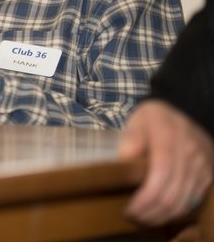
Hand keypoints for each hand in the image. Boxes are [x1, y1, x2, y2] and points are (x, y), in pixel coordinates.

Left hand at [119, 100, 213, 224]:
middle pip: (174, 192)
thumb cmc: (152, 120)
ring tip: (143, 218)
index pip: (162, 172)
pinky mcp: (208, 175)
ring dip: (162, 215)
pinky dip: (175, 212)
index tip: (129, 207)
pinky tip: (159, 212)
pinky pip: (194, 200)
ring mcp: (202, 164)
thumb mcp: (136, 121)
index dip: (146, 196)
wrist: (181, 112)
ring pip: (185, 201)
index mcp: (169, 134)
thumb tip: (125, 161)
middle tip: (132, 216)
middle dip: (151, 211)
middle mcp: (190, 151)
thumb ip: (131, 139)